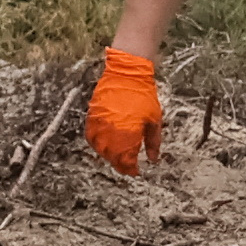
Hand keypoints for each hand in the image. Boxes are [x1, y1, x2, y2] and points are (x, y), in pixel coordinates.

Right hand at [85, 45, 164, 174]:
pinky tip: (102, 144)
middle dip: (120, 163)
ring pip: (100, 149)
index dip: (131, 169)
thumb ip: (153, 142)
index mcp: (129, 135)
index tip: (135, 171)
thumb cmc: (143, 96)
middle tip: (126, 165)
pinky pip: (90, 136)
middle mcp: (112, 132)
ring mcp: (100, 124)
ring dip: (108, 155)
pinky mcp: (92, 116)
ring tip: (115, 155)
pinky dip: (96, 144)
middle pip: (113, 158)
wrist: (127, 74)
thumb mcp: (154, 120)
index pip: (127, 161)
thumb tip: (153, 159)